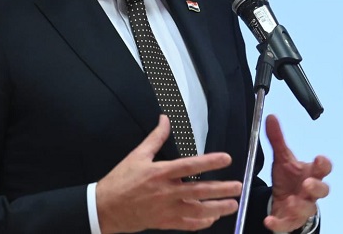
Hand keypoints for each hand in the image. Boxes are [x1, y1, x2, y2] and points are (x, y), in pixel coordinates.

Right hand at [95, 115, 242, 232]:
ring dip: (217, 209)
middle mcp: (166, 192)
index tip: (226, 159)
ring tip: (233, 205)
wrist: (104, 208)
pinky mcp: (164, 222)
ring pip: (197, 211)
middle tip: (238, 186)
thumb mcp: (137, 155)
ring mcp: (166, 209)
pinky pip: (187, 224)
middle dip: (221, 189)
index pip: (190, 166)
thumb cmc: (120, 181)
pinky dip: (201, 223)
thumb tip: (165, 119)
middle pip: (199, 191)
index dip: (209, 162)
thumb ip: (156, 138)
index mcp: (160, 173)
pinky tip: (212, 218)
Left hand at [264, 114, 331, 231]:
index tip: (319, 159)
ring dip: (300, 205)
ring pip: (307, 208)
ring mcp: (303, 207)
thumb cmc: (289, 179)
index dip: (323, 164)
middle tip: (307, 184)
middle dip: (316, 187)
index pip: (323, 168)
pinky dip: (279, 224)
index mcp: (311, 174)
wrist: (283, 201)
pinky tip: (270, 221)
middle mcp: (310, 192)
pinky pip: (287, 224)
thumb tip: (271, 118)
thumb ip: (278, 139)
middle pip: (322, 190)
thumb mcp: (283, 158)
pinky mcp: (291, 220)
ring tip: (291, 201)